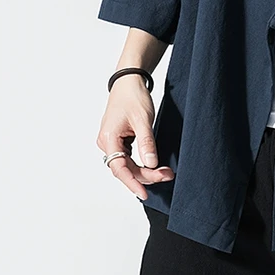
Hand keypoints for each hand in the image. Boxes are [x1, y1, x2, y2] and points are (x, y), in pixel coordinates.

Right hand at [96, 74, 174, 199]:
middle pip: (125, 168)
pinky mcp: (119, 141)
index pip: (120, 168)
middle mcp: (106, 143)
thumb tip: (151, 164)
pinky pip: (129, 158)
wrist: (128, 82)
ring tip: (165, 172)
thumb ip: (147, 143)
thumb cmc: (133, 96)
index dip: (133, 182)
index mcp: (108, 138)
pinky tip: (154, 166)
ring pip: (128, 165)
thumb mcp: (143, 119)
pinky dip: (142, 163)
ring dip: (145, 170)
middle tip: (167, 175)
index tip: (144, 193)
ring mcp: (112, 142)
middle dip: (146, 175)